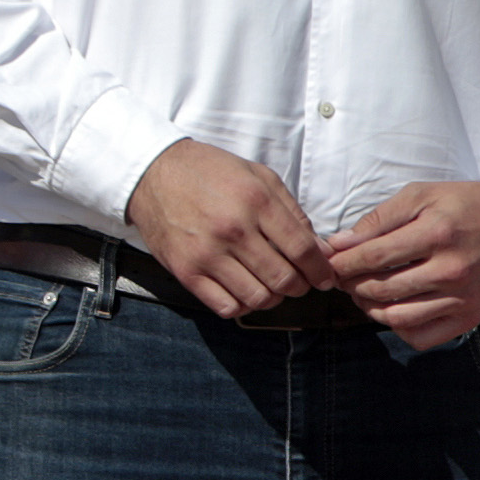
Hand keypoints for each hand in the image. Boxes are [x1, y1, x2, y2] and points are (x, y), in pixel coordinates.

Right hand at [127, 138, 330, 315]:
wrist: (154, 174)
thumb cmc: (211, 173)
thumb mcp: (259, 177)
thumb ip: (293, 212)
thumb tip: (321, 249)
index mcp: (256, 202)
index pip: (302, 249)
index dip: (320, 270)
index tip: (325, 278)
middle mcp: (233, 230)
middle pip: (283, 278)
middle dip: (300, 286)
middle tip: (300, 282)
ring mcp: (207, 254)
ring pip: (258, 297)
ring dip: (273, 298)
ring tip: (272, 286)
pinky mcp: (186, 272)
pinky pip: (226, 307)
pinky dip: (243, 306)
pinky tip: (245, 291)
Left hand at [326, 179, 479, 349]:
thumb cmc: (465, 205)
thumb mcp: (421, 196)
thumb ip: (379, 219)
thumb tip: (340, 244)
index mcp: (436, 233)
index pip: (373, 257)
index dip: (343, 263)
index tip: (331, 262)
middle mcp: (450, 270)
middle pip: (381, 289)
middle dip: (351, 285)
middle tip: (345, 278)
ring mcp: (461, 297)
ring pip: (397, 317)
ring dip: (370, 308)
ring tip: (365, 295)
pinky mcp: (470, 316)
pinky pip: (423, 336)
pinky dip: (400, 328)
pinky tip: (395, 311)